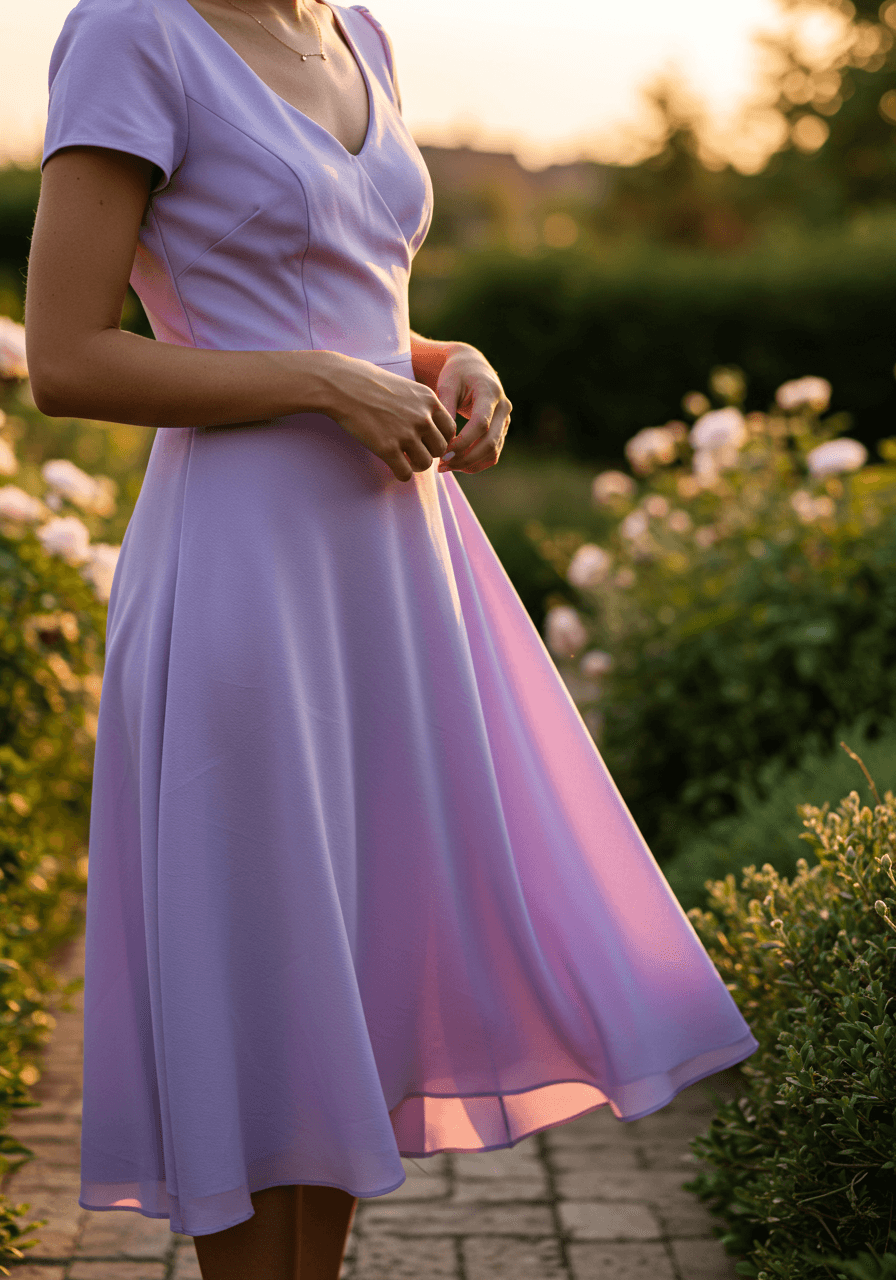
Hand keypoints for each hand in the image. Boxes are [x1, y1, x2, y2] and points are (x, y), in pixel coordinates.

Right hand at [320, 353, 457, 481]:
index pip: (450, 430)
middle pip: (440, 449)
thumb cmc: (370, 384)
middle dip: (428, 453)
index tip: (425, 441)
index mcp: (429, 400)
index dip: (438, 438)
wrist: (341, 384)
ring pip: (426, 464)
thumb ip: (422, 406)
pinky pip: (405, 474)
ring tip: (403, 459)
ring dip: (415, 465)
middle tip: (412, 451)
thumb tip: (431, 427)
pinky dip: (400, 474)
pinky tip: (392, 466)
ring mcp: (406, 434)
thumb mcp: (406, 388)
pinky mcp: (387, 448)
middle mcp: (422, 417)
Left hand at [434, 345, 511, 474]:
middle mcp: (503, 408)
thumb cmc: (456, 374)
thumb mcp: (447, 385)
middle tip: (442, 464)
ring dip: (470, 464)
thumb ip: (445, 408)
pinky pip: (493, 454)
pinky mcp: (501, 431)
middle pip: (490, 442)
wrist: (472, 367)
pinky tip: (456, 465)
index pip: (481, 424)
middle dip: (465, 457)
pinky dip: (476, 464)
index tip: (442, 452)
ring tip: (446, 467)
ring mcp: (505, 421)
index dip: (463, 442)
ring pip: (493, 452)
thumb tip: (443, 438)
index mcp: (490, 393)